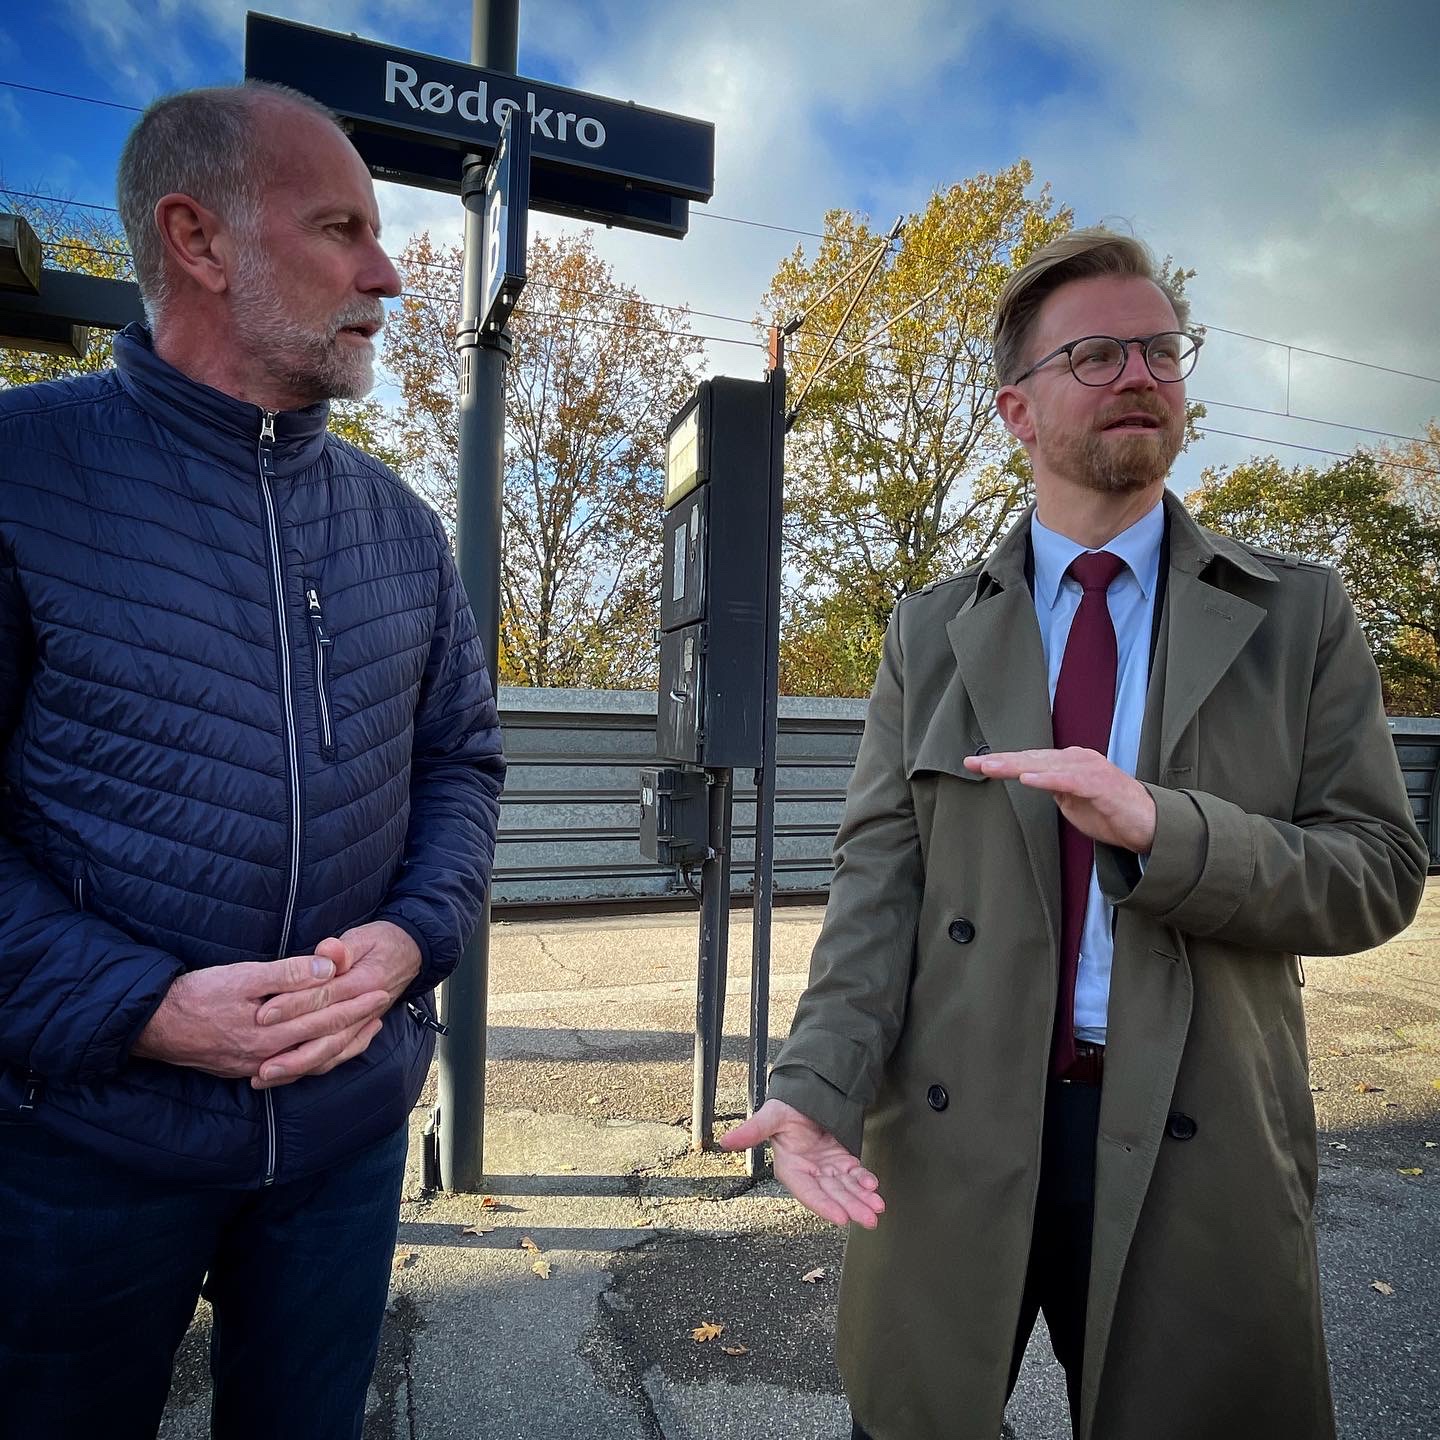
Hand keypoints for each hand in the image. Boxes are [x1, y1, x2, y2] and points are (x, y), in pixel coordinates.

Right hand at [132, 946, 390, 1083]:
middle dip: (357, 1022)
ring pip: (312, 1059)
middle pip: (324, 1038)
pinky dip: (315, 1059)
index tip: (380, 990)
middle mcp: (268, 1056)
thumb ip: (287, 974)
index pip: (325, 1015)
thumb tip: (327, 970)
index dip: (355, 1002)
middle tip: (383, 1006)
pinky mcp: (246, 1070)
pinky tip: (325, 1051)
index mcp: (270, 1031)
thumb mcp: (242, 976)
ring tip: (367, 1030)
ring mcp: (257, 1066)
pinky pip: (292, 1069)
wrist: (152, 1025)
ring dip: (342, 1044)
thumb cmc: (197, 994)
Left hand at [251, 921, 422, 1087]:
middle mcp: (366, 1010)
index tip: (263, 1014)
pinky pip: (338, 1055)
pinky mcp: (359, 1031)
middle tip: (260, 1061)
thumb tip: (328, 950)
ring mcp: (363, 1024)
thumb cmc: (381, 942)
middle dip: (291, 1050)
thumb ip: (342, 949)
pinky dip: (314, 1066)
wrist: (411, 954)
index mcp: (364, 983)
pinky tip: (289, 1074)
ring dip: (299, 1066)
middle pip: (326, 1033)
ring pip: (331, 1051)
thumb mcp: (362, 938)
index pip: (324, 997)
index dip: (293, 1006)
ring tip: (266, 1075)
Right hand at [720, 1098, 884, 1228]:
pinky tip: (873, 1185)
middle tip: (869, 1218)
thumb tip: (725, 1142)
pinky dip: (864, 1180)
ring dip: (862, 1198)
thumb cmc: (784, 1108)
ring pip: (846, 1187)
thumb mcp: (770, 1116)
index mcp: (791, 1168)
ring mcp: (827, 1168)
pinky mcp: (841, 1160)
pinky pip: (854, 1173)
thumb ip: (752, 1131)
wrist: (804, 1095)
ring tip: (877, 1207)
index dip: (824, 1205)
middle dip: (851, 1206)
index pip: (808, 1191)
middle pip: (832, 1194)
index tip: (841, 1217)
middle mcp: (810, 1172)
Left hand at [964, 746, 1156, 853]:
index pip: (1029, 761)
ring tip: (991, 767)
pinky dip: (1048, 779)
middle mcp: (1077, 760)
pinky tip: (1028, 780)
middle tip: (973, 763)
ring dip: (1017, 766)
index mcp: (1068, 762)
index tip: (973, 765)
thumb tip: (1030, 781)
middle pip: (1032, 759)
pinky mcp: (1102, 784)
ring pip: (1046, 765)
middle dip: (1001, 761)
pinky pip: (1070, 780)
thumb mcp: (1071, 801)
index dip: (1002, 762)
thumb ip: (1052, 789)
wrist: (1149, 825)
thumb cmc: (1109, 812)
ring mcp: (1090, 769)